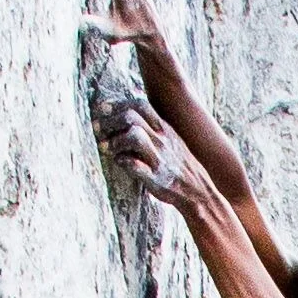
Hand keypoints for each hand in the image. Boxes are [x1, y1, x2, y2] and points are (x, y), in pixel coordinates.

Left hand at [91, 93, 218, 213]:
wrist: (199, 193)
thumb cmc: (179, 166)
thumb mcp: (171, 140)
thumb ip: (153, 127)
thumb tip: (129, 114)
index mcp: (164, 129)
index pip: (139, 105)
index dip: (118, 104)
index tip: (103, 109)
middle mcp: (162, 140)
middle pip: (131, 118)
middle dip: (110, 121)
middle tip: (98, 129)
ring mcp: (159, 159)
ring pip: (133, 136)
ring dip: (115, 141)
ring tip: (108, 148)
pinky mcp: (156, 179)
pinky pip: (134, 165)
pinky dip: (122, 161)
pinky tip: (119, 162)